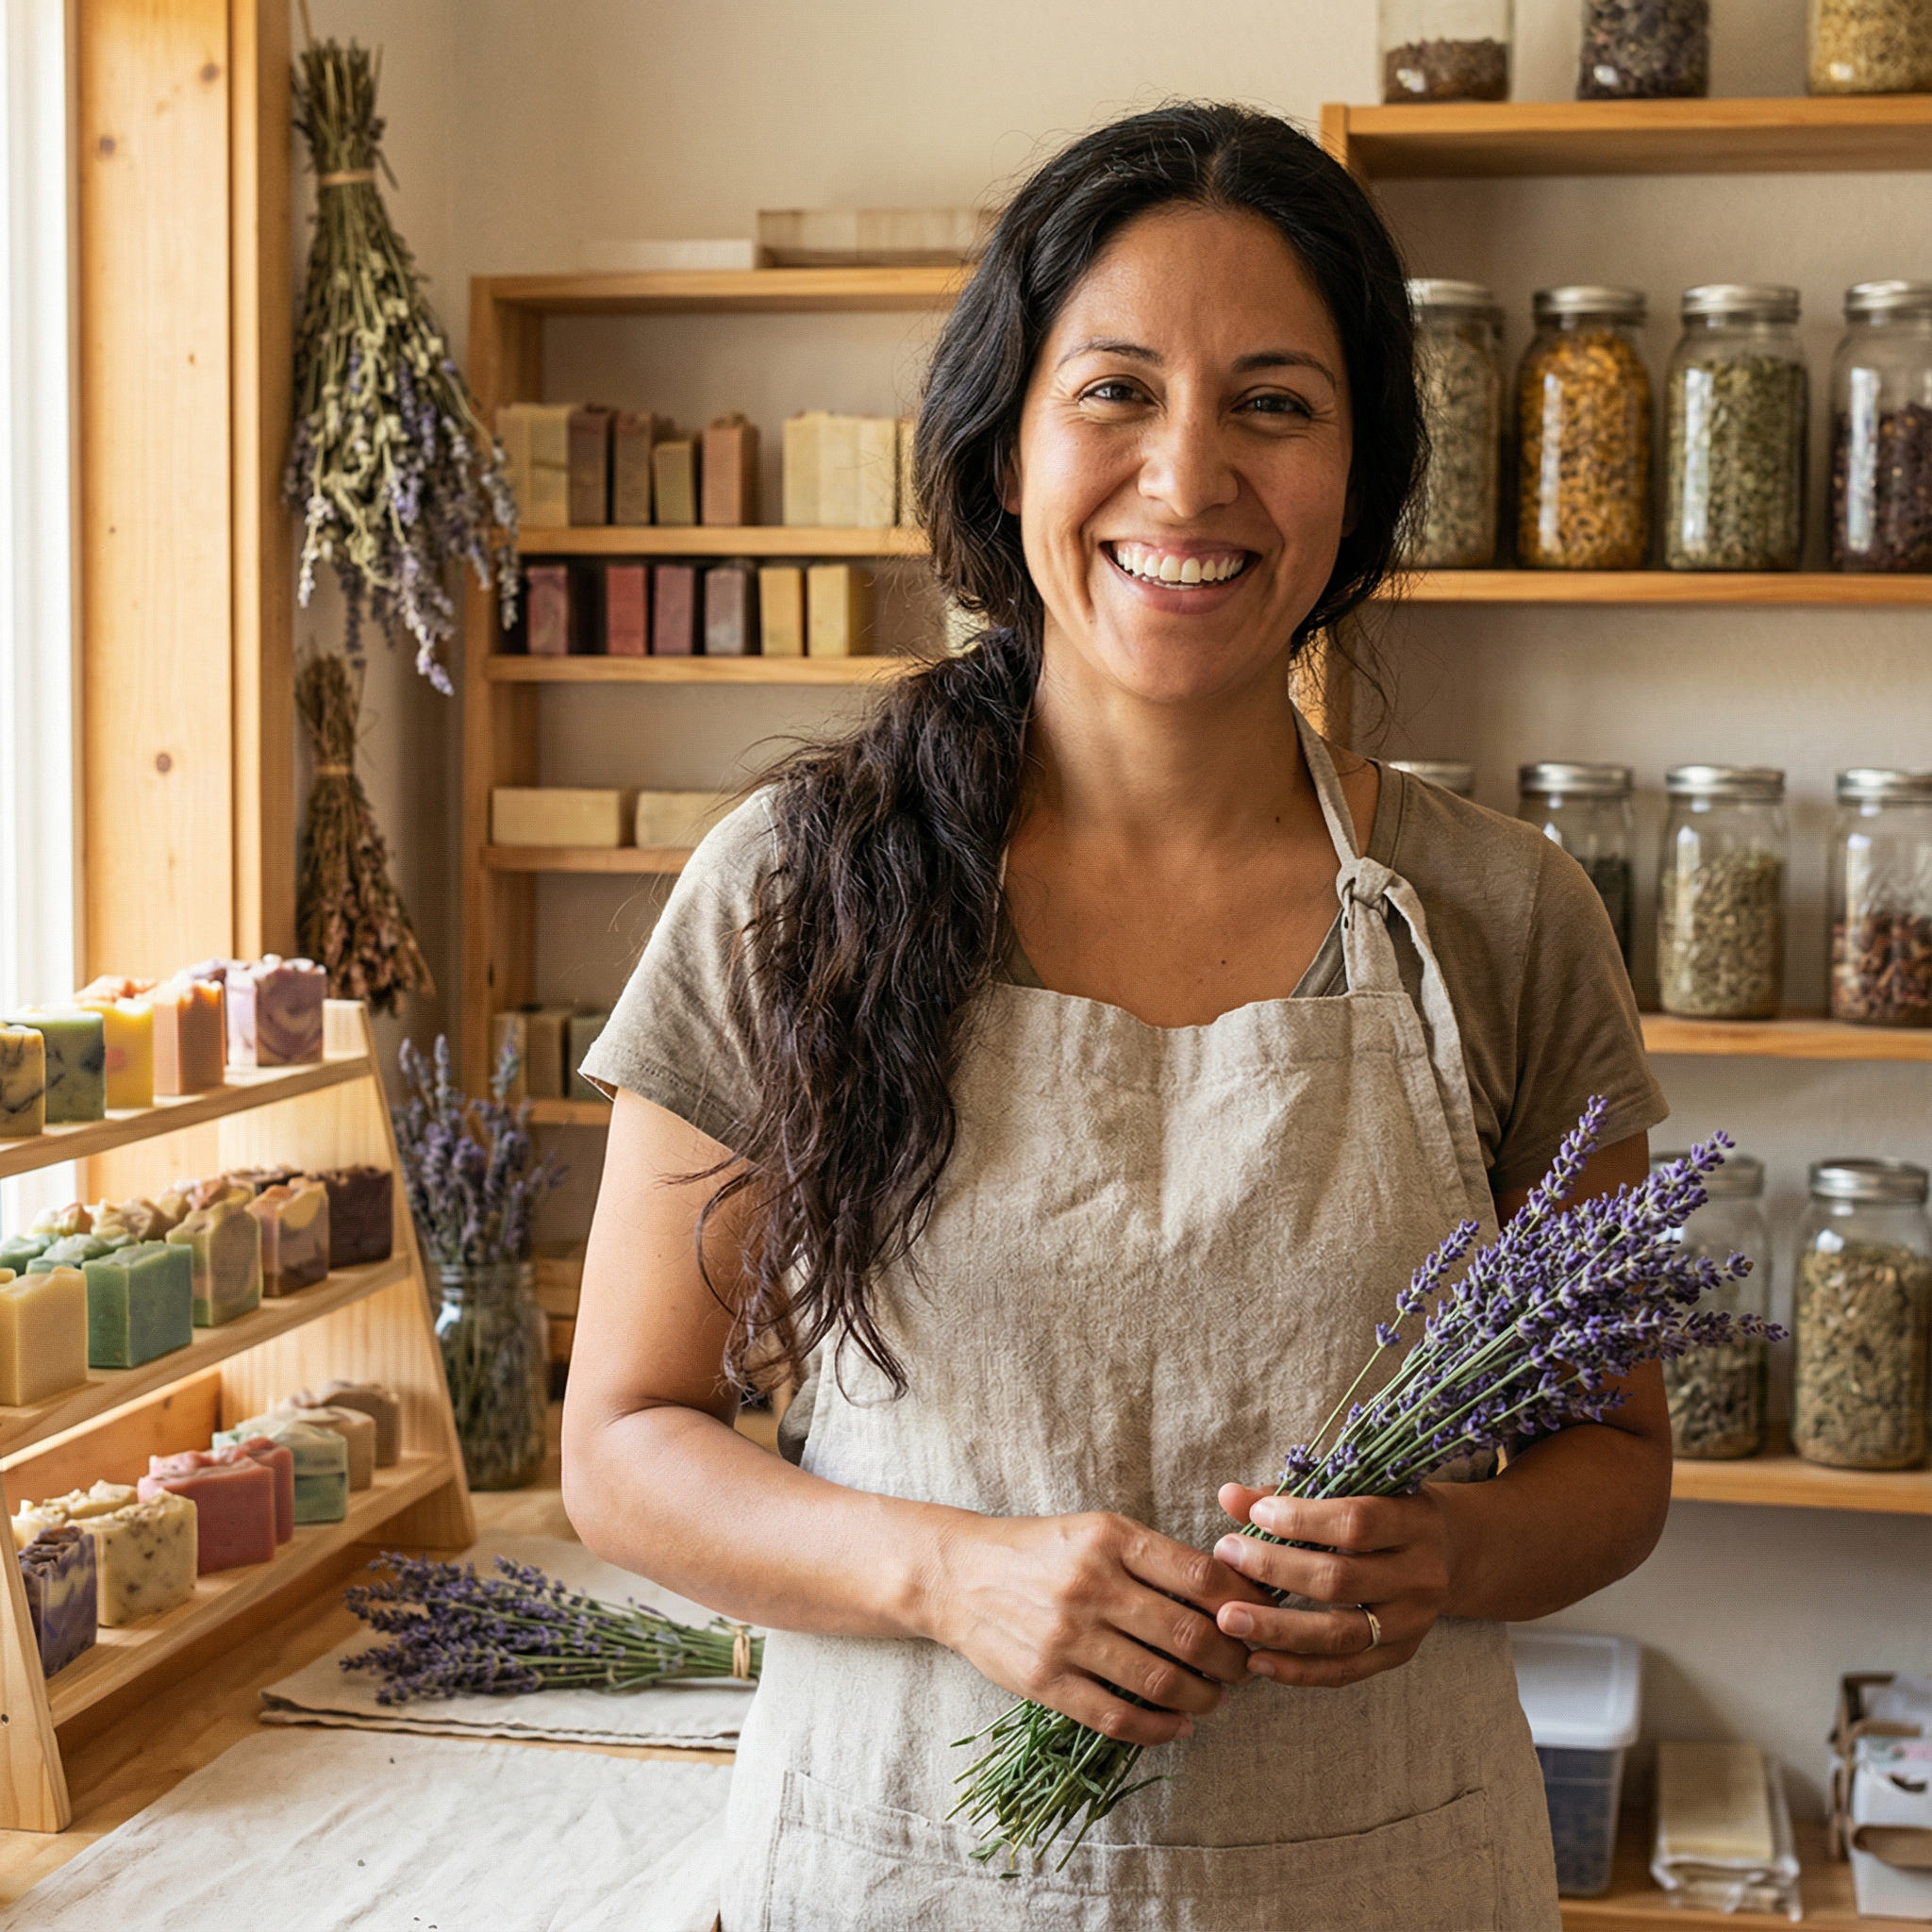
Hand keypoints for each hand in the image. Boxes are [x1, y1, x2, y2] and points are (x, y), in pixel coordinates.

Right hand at [922, 1509, 1273, 1746]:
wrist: (958, 1576)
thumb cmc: (1039, 1550)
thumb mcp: (1095, 1530)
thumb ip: (1153, 1558)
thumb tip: (1227, 1590)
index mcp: (1108, 1538)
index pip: (1198, 1575)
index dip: (1241, 1603)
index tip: (1258, 1617)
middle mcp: (1090, 1585)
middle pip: (1188, 1634)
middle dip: (1232, 1659)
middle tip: (1245, 1667)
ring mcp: (1066, 1637)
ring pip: (1160, 1681)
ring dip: (1204, 1698)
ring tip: (1217, 1697)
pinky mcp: (1046, 1681)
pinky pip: (1118, 1717)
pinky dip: (1160, 1729)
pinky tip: (1179, 1725)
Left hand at [1209, 1484, 1455, 1687]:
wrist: (1450, 1552)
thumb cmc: (1385, 1510)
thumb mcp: (1356, 1489)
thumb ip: (1292, 1494)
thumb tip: (1229, 1495)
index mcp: (1414, 1522)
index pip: (1356, 1523)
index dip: (1302, 1520)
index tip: (1255, 1515)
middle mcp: (1420, 1576)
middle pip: (1341, 1579)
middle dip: (1275, 1569)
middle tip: (1226, 1555)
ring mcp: (1412, 1622)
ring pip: (1340, 1633)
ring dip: (1277, 1628)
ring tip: (1228, 1619)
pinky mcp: (1398, 1655)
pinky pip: (1344, 1671)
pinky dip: (1298, 1669)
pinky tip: (1257, 1660)